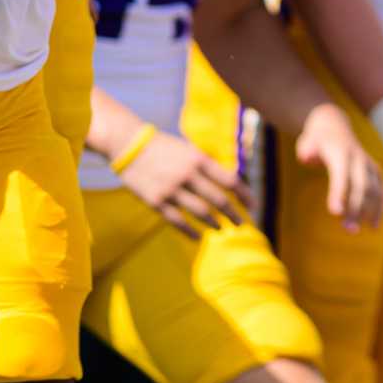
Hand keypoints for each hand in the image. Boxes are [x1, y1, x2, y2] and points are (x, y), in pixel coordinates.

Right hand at [114, 128, 252, 239]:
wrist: (130, 145)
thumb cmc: (165, 147)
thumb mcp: (190, 150)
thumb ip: (207, 166)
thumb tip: (231, 182)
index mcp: (199, 159)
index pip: (230, 180)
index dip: (244, 195)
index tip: (253, 206)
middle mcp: (188, 174)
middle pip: (218, 200)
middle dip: (233, 215)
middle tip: (241, 224)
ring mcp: (171, 189)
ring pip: (200, 213)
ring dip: (214, 223)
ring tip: (220, 229)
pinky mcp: (155, 201)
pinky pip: (177, 221)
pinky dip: (189, 231)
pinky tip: (198, 237)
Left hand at [292, 101, 382, 232]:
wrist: (334, 125)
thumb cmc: (316, 140)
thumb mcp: (307, 140)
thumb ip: (306, 149)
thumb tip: (307, 157)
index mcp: (341, 152)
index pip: (341, 174)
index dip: (339, 193)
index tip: (335, 213)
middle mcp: (358, 158)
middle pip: (361, 185)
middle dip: (357, 208)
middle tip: (349, 230)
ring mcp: (368, 164)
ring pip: (374, 189)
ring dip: (369, 212)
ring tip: (358, 231)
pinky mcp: (374, 171)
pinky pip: (380, 190)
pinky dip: (379, 207)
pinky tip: (374, 225)